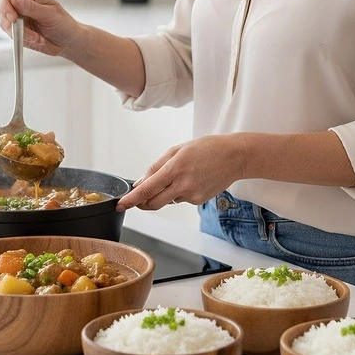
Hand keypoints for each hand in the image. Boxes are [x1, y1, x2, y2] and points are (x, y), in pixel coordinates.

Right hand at [0, 0, 83, 57]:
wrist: (68, 41)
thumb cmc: (63, 24)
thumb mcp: (50, 14)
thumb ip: (32, 7)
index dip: (5, 3)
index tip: (12, 17)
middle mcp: (20, 5)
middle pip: (1, 9)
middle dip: (10, 22)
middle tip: (24, 31)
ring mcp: (17, 19)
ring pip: (5, 25)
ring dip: (21, 34)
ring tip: (38, 38)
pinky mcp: (17, 32)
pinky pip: (12, 36)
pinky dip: (24, 40)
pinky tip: (38, 40)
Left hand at [116, 134, 242, 211]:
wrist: (234, 157)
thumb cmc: (207, 148)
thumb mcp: (177, 149)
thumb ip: (156, 167)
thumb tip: (141, 183)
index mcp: (174, 168)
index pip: (146, 190)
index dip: (131, 199)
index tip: (120, 205)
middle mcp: (182, 185)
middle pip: (153, 203)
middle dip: (142, 202)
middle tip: (137, 197)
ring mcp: (191, 195)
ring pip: (167, 200)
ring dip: (163, 194)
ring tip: (178, 176)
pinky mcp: (198, 201)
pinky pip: (180, 200)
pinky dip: (178, 192)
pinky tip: (191, 180)